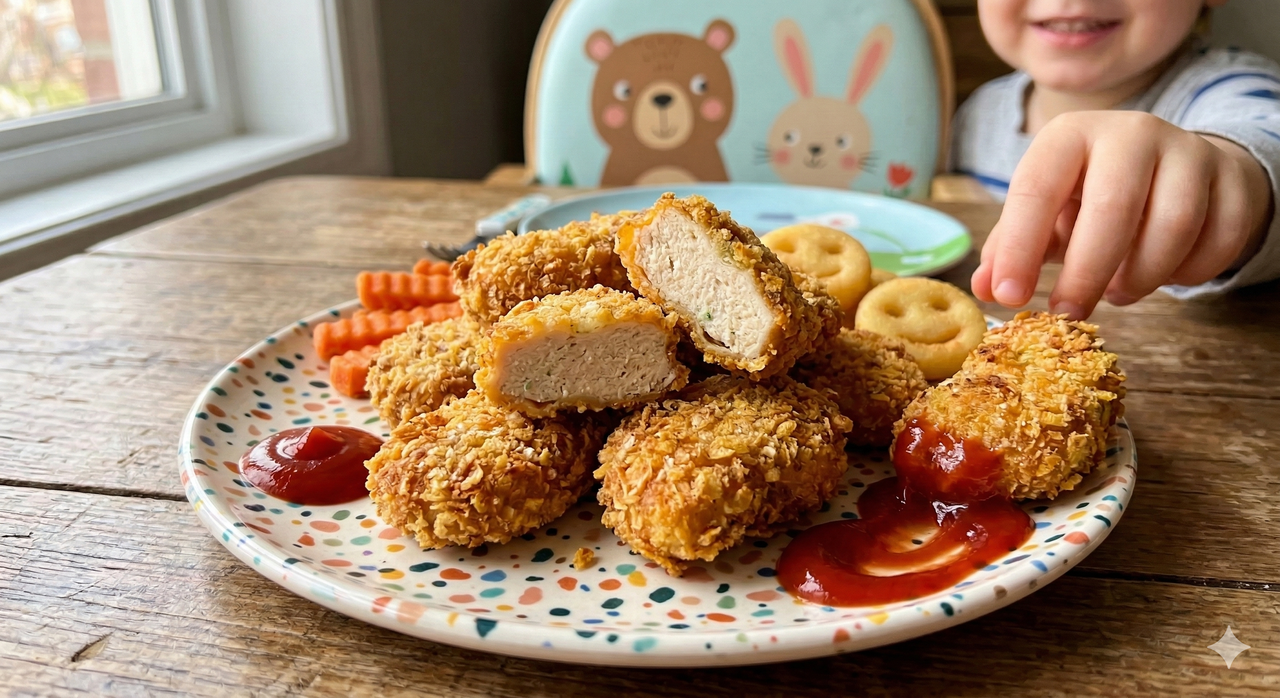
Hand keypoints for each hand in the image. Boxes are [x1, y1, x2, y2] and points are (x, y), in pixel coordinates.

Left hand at [971, 111, 1272, 318]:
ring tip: (1117, 291)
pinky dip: (1189, 273)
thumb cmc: (1091, 194)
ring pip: (1174, 225)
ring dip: (1142, 275)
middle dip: (1086, 272)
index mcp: (1071, 135)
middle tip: (1069, 310)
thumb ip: (1012, 246)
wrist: (1172, 166)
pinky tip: (1164, 276)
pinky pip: (1220, 238)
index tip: (1009, 297)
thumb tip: (986, 288)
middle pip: (1113, 208)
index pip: (1037, 188)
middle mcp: (1131, 132)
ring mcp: (1189, 150)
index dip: (1020, 248)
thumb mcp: (1045, 210)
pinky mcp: (1233, 177)